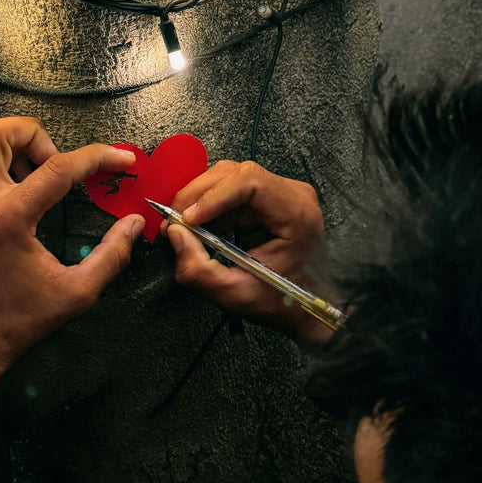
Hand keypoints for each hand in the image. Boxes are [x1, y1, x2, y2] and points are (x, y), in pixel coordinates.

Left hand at [0, 117, 144, 409]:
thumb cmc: (16, 322)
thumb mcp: (76, 293)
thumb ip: (111, 255)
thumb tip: (134, 225)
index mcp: (10, 220)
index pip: (58, 168)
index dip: (98, 157)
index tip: (121, 158)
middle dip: (36, 136)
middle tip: (57, 164)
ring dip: (11, 144)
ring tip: (36, 173)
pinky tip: (20, 193)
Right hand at [167, 160, 332, 344]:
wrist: (308, 309)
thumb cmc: (283, 303)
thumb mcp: (236, 295)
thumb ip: (199, 270)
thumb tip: (174, 233)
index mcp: (296, 214)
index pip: (250, 181)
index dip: (213, 195)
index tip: (187, 219)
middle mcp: (292, 195)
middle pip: (234, 173)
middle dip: (198, 196)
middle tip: (173, 222)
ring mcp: (280, 193)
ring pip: (227, 178)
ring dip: (200, 201)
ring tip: (184, 228)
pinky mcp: (266, 199)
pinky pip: (228, 192)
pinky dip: (208, 208)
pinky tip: (200, 229)